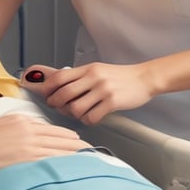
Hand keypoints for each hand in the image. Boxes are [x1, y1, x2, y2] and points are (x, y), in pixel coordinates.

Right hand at [0, 114, 90, 178]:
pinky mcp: (25, 160)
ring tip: (87, 158)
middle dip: (76, 144)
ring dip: (74, 154)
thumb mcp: (2, 123)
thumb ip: (21, 125)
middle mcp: (27, 130)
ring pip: (58, 149)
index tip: (77, 139)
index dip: (67, 135)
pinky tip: (72, 166)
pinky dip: (63, 163)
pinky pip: (50, 161)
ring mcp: (27, 145)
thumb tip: (37, 131)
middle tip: (90, 148)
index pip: (51, 128)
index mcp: (22, 120)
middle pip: (59, 137)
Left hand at [20, 63, 155, 124]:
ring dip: (72, 114)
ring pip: (75, 108)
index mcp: (88, 68)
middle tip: (57, 107)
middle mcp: (94, 77)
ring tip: (76, 113)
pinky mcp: (112, 102)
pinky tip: (90, 117)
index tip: (46, 95)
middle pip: (64, 93)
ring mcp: (103, 90)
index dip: (48, 88)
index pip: (60, 77)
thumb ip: (80, 76)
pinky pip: (91, 117)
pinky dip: (86, 120)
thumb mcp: (97, 70)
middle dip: (56, 103)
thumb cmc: (119, 76)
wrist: (144, 78)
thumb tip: (58, 84)